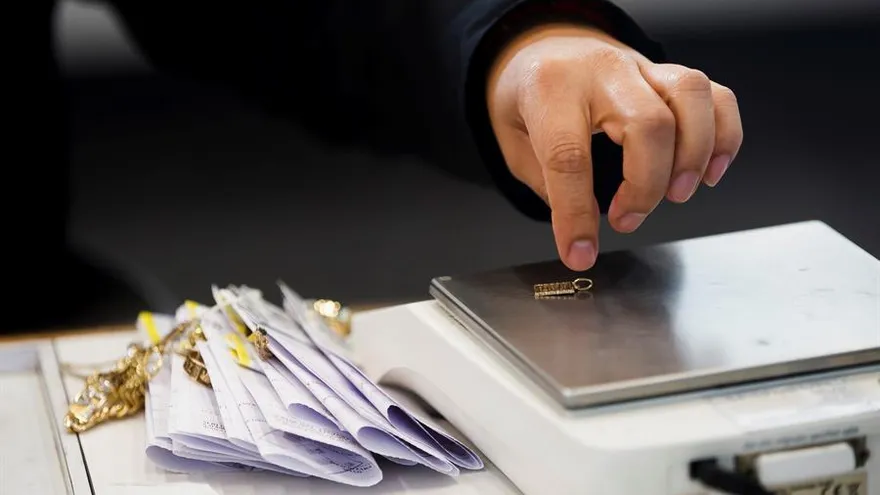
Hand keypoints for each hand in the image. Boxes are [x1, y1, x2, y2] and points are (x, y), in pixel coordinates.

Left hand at [487, 24, 742, 270]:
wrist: (540, 48)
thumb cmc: (528, 97)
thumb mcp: (514, 141)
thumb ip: (547, 183)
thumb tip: (583, 229)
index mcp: (551, 88)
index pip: (569, 156)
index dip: (576, 214)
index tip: (580, 252)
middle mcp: (601, 71)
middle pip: (647, 124)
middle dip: (645, 186)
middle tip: (626, 220)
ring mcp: (641, 67)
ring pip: (689, 98)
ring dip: (692, 157)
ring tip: (676, 195)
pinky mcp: (668, 74)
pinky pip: (715, 95)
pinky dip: (724, 137)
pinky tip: (709, 171)